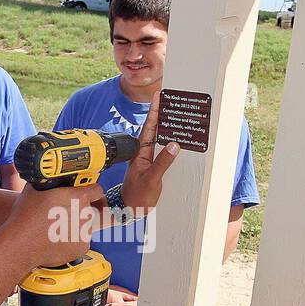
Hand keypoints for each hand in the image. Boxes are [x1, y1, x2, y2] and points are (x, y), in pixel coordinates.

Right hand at [3, 183, 103, 268]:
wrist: (21, 244)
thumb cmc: (25, 215)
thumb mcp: (35, 188)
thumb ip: (49, 181)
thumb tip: (49, 176)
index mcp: (79, 197)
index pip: (97, 190)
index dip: (92, 191)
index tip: (88, 194)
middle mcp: (86, 215)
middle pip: (90, 209)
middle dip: (80, 210)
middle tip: (64, 212)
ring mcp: (85, 233)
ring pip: (85, 226)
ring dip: (75, 225)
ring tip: (55, 227)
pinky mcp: (82, 248)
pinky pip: (80, 241)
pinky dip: (71, 240)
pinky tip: (55, 238)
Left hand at [122, 93, 179, 209]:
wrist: (130, 209)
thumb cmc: (138, 196)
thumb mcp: (152, 178)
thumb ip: (163, 162)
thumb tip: (174, 145)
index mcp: (141, 152)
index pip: (149, 127)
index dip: (154, 111)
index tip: (158, 97)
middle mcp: (143, 152)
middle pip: (153, 128)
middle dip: (160, 112)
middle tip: (167, 98)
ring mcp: (147, 158)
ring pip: (157, 136)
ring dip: (164, 124)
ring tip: (172, 111)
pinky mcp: (152, 164)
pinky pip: (160, 147)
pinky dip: (167, 138)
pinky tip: (173, 135)